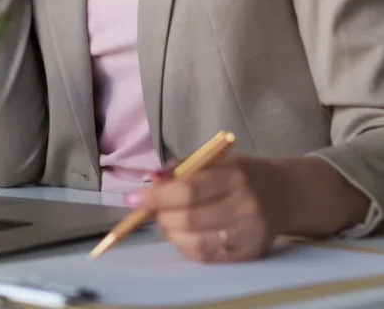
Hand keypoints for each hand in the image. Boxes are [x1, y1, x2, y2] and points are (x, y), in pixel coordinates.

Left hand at [129, 155, 279, 262]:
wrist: (285, 194)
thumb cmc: (241, 174)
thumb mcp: (214, 160)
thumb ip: (181, 167)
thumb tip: (151, 180)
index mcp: (236, 177)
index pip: (189, 190)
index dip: (157, 196)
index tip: (133, 197)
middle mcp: (245, 206)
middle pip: (190, 219)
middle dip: (160, 216)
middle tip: (149, 209)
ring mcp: (250, 234)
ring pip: (196, 243)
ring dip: (170, 233)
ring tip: (166, 220)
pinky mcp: (250, 254)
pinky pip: (208, 257)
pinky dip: (185, 246)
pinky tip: (182, 234)